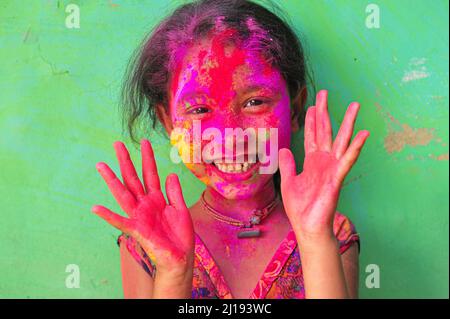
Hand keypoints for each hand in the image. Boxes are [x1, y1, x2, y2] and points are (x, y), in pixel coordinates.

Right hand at [92, 139, 193, 275]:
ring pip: (124, 194)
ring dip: (112, 181)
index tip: (145, 142)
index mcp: (157, 199)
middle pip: (133, 179)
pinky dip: (108, 216)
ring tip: (101, 166)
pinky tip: (96, 208)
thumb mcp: (180, 209)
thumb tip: (170, 174)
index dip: (148, 158)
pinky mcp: (137, 230)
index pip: (151, 174)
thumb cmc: (180, 236)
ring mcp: (140, 216)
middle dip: (126, 161)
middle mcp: (145, 204)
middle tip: (117, 144)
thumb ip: (174, 192)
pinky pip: (120, 222)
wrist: (181, 258)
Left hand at [279, 90, 368, 240]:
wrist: (307, 226)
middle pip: (326, 131)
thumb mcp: (289, 181)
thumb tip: (284, 149)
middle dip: (326, 112)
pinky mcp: (337, 178)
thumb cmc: (300, 207)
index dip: (312, 120)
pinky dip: (355, 148)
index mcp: (312, 161)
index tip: (312, 104)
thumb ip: (288, 164)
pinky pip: (347, 160)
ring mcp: (332, 168)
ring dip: (348, 123)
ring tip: (354, 106)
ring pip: (341, 141)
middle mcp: (324, 161)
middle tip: (325, 93)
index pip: (313, 135)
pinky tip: (362, 134)